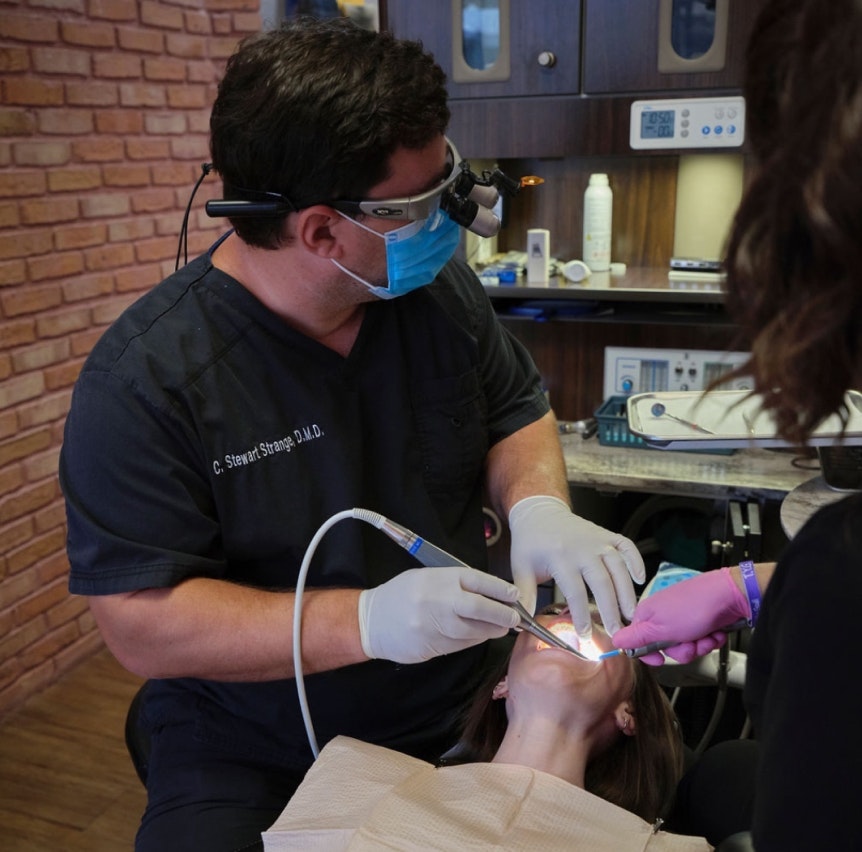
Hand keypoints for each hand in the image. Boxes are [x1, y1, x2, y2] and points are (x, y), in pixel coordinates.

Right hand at [357, 566, 520, 663]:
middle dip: (501, 614)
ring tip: (500, 628)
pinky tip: (478, 636)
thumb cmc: (401, 595)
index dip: (499, 589)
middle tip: (514, 618)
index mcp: (437, 578)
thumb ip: (453, 584)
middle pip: (479, 608)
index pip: (477, 581)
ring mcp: (433, 625)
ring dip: (490, 631)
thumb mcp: (425, 577)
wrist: (371, 620)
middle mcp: (437, 600)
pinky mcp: (430, 645)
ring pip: (472, 631)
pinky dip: (473, 641)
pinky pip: (460, 645)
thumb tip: (488, 593)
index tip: (514, 595)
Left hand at [508, 495, 644, 636]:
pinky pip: (626, 545)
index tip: (585, 635)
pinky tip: (640, 579)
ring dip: (627, 591)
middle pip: (602, 582)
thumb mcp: (521, 567)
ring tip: (631, 614)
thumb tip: (520, 623)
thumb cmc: (530, 542)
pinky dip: (636, 560)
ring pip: (618, 567)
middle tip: (616, 632)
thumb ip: (525, 595)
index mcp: (560, 557)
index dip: (582, 615)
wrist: (538, 512)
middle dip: (611, 609)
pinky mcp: (606, 534)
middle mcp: (582, 548)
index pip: (575, 592)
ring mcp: (597, 540)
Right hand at [612, 567, 750, 664]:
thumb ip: (636, 637)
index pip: (638, 642)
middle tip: (691, 644)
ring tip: (706, 636)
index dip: (649, 654)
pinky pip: (699, 640)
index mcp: (647, 615)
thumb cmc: (694, 608)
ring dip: (698, 646)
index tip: (660, 659)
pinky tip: (714, 633)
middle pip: (665, 648)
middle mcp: (662, 615)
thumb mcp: (660, 628)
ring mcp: (681, 617)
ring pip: (685, 646)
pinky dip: (709, 639)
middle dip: (682, 651)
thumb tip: (615, 640)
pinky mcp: (698, 620)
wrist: (729, 595)